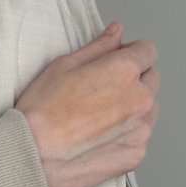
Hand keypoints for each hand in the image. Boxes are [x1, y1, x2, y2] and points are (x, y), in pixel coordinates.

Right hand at [15, 22, 159, 186]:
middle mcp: (140, 99)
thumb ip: (98, 47)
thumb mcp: (64, 65)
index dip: (131, 52)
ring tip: (100, 116)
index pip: (148, 51)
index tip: (117, 60)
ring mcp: (141, 129)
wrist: (34, 154)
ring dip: (134, 108)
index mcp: (124, 71)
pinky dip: (127, 134)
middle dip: (134, 79)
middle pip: (151, 79)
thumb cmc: (42, 110)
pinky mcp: (137, 153)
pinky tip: (100, 137)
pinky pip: (140, 137)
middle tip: (102, 90)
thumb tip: (116, 31)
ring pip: (149, 109)